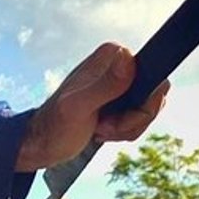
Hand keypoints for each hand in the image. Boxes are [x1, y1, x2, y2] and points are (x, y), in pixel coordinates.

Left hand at [15, 42, 169, 174]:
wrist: (43, 143)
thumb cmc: (55, 126)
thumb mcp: (78, 107)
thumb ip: (104, 85)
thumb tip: (128, 58)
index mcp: (112, 55)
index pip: (153, 77)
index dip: (141, 105)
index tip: (111, 120)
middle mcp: (120, 63)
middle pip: (155, 95)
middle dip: (132, 121)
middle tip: (103, 127)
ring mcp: (121, 81)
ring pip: (148, 109)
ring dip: (126, 128)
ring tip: (99, 129)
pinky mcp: (120, 98)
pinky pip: (139, 117)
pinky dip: (124, 131)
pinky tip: (101, 131)